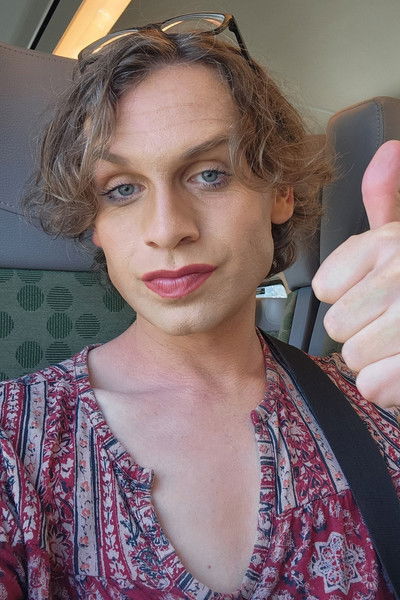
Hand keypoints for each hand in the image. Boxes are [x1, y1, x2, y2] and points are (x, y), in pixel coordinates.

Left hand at [312, 140, 399, 407]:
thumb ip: (390, 197)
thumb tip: (390, 150)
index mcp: (392, 245)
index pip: (324, 287)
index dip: (347, 296)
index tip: (375, 291)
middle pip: (336, 327)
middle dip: (362, 331)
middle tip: (394, 323)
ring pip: (353, 359)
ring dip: (376, 360)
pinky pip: (373, 388)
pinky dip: (388, 387)